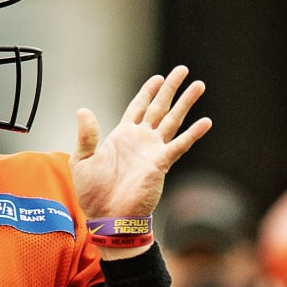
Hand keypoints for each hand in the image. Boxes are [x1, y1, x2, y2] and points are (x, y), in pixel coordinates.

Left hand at [70, 65, 210, 219]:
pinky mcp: (161, 163)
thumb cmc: (93, 193)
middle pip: (159, 107)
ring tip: (198, 86)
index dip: (148, 91)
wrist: (107, 215)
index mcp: (122, 136)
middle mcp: (140, 140)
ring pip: (172, 120)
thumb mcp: (82, 160)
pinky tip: (205, 122)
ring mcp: (152, 150)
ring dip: (185, 104)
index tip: (158, 78)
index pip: (137, 107)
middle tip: (182, 70)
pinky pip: (179, 145)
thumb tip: (83, 110)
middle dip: (170, 89)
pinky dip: (192, 134)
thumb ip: (86, 135)